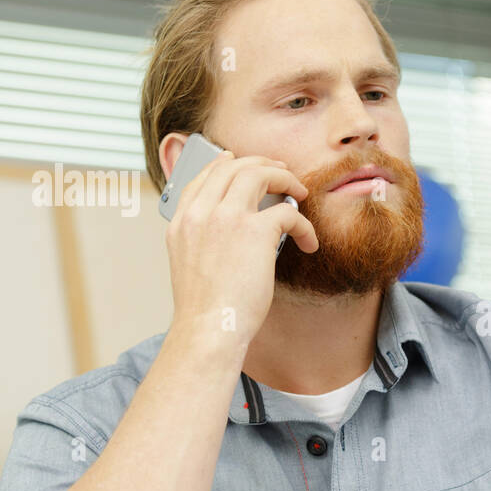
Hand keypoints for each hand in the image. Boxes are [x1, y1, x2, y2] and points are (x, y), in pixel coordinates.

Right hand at [165, 151, 317, 349]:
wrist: (210, 329)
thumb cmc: (206, 310)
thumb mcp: (189, 266)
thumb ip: (203, 241)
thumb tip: (231, 235)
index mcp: (182, 223)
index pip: (201, 178)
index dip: (223, 164)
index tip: (238, 161)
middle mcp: (200, 214)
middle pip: (232, 167)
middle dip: (261, 163)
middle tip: (282, 172)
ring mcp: (225, 218)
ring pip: (259, 174)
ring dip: (285, 179)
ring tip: (300, 192)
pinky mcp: (255, 231)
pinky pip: (288, 213)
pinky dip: (305, 225)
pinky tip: (309, 241)